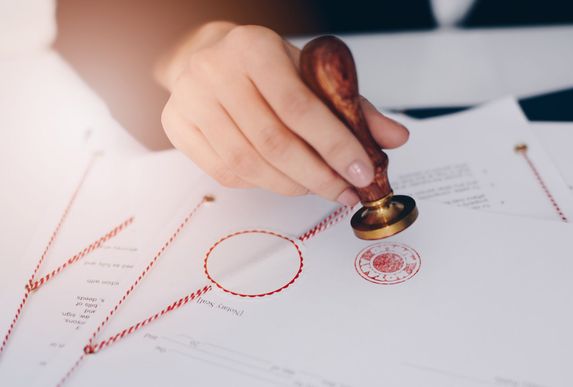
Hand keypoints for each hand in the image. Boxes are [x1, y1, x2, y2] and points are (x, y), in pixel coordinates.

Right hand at [157, 22, 408, 205]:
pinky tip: (280, 178)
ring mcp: (190, 102)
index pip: (299, 106)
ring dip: (290, 185)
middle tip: (343, 191)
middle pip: (273, 142)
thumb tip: (394, 138)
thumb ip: (352, 105)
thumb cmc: (263, 65)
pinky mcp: (178, 128)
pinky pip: (225, 172)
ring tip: (316, 187)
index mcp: (253, 49)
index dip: (334, 144)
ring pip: (248, 163)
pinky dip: (260, 183)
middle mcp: (215, 72)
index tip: (359, 171)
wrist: (207, 55)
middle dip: (316, 175)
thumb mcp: (309, 72)